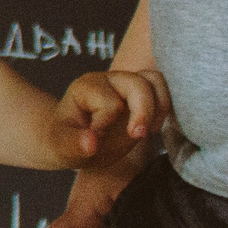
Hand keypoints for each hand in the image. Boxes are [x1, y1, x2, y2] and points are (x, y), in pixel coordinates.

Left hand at [49, 67, 171, 170]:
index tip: (94, 137)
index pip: (109, 103)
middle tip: (136, 136)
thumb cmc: (67, 141)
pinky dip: (165, 108)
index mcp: (86, 87)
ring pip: (155, 80)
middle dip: (143, 112)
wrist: (75, 141)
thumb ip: (74, 144)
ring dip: (159, 107)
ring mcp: (128, 84)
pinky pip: (164, 89)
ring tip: (147, 131)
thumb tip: (91, 144)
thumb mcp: (62, 147)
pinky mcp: (143, 94)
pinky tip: (153, 128)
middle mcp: (109, 80)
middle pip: (138, 84)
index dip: (106, 124)